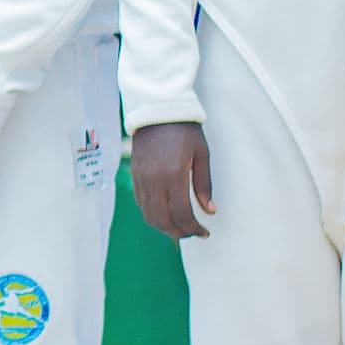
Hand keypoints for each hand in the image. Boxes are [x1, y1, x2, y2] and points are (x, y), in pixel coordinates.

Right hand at [129, 121, 213, 236]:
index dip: (194, 228)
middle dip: (179, 232)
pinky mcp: (135, 175)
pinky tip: (166, 213)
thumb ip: (204, 185)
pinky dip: (153, 214)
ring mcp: (141, 179)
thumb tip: (209, 211)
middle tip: (193, 233)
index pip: (182, 214)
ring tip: (180, 227)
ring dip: (165, 227)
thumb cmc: (185, 130)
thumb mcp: (201, 155)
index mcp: (174, 175)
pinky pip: (141, 203)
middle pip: (163, 220)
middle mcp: (154, 181)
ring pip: (149, 215)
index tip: (204, 232)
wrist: (157, 110)